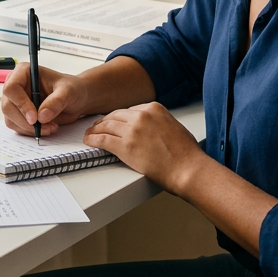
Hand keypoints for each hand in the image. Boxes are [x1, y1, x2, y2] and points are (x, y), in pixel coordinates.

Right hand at [0, 65, 89, 136]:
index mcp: (24, 72)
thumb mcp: (68, 92)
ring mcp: (16, 101)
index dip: (21, 104)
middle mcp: (16, 85)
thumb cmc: (72, 89)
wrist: (76, 100)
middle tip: (44, 127)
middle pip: (8, 106)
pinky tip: (46, 128)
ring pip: (10, 119)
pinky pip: (17, 127)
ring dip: (29, 128)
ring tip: (50, 127)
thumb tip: (41, 116)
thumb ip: (56, 102)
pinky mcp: (19, 114)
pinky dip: (30, 131)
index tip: (34, 117)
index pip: (11, 88)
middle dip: (25, 121)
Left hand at [83, 103, 206, 193]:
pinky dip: (93, 140)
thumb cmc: (185, 153)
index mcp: (154, 108)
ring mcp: (132, 130)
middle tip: (97, 128)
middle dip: (104, 122)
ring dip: (95, 130)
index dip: (118, 118)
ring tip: (90, 134)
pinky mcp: (125, 146)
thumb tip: (149, 128)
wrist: (188, 168)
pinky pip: (103, 140)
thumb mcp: (173, 126)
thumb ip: (158, 122)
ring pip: (106, 126)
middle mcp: (142, 115)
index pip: (128, 110)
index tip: (112, 122)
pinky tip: (89, 141)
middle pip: (115, 116)